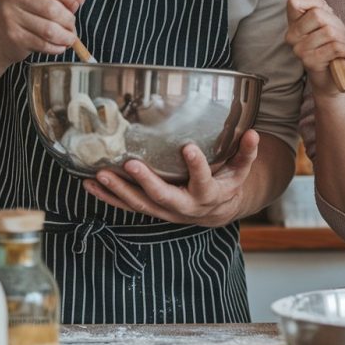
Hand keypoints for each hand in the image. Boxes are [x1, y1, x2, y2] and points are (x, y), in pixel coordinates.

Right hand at [0, 0, 85, 63]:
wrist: (6, 31)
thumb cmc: (32, 7)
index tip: (74, 3)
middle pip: (50, 7)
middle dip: (68, 18)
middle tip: (72, 23)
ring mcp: (9, 16)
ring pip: (48, 29)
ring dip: (66, 35)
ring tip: (70, 36)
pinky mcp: (13, 36)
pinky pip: (43, 44)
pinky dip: (58, 47)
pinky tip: (61, 45)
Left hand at [82, 129, 260, 225]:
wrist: (216, 212)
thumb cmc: (226, 183)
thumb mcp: (240, 169)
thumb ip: (246, 152)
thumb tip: (254, 132)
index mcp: (208, 194)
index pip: (203, 180)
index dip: (197, 166)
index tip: (189, 148)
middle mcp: (184, 207)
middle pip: (164, 197)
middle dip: (146, 182)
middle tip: (131, 164)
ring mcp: (164, 211)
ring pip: (140, 204)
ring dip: (118, 191)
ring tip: (99, 175)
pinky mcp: (150, 210)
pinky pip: (126, 206)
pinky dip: (108, 197)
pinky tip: (89, 185)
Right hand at [285, 0, 344, 97]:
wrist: (330, 77)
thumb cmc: (328, 47)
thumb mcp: (326, 22)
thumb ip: (317, 5)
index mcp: (293, 23)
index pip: (295, 1)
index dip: (313, 2)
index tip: (321, 9)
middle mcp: (292, 36)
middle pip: (318, 15)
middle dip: (334, 23)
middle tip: (335, 34)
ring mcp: (299, 50)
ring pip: (329, 31)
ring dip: (341, 38)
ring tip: (336, 46)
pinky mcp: (310, 62)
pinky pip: (335, 47)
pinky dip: (343, 50)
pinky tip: (338, 56)